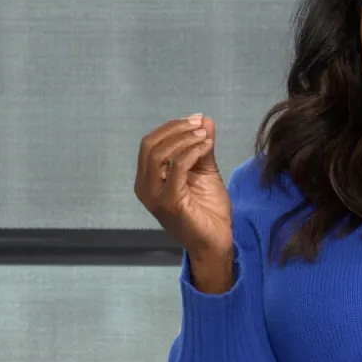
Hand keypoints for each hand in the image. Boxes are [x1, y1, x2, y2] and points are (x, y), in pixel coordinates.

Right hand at [134, 114, 232, 263]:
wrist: (216, 242)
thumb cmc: (207, 210)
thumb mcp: (204, 171)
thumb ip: (202, 147)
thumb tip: (204, 119)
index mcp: (147, 180)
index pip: (150, 143)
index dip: (171, 127)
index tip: (196, 119)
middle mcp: (145, 188)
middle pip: (150, 145)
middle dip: (176, 129)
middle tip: (199, 123)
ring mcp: (155, 197)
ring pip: (160, 154)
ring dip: (184, 138)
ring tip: (205, 135)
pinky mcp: (170, 203)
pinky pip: (177, 168)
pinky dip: (192, 151)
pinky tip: (207, 146)